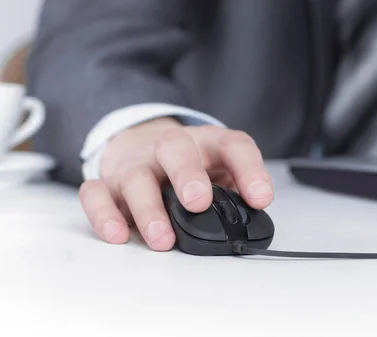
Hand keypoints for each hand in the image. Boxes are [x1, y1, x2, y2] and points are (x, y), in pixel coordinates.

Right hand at [78, 118, 273, 250]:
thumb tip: (249, 223)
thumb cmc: (192, 167)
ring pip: (137, 177)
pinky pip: (96, 193)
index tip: (260, 198)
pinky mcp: (109, 182)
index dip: (250, 170)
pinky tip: (119, 235)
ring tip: (163, 239)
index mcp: (209, 144)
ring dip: (149, 209)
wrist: (144, 146)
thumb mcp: (221, 173)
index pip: (234, 146)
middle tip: (198, 203)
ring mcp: (138, 164)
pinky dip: (104, 214)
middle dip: (187, 174)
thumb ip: (234, 194)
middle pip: (175, 148)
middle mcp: (171, 149)